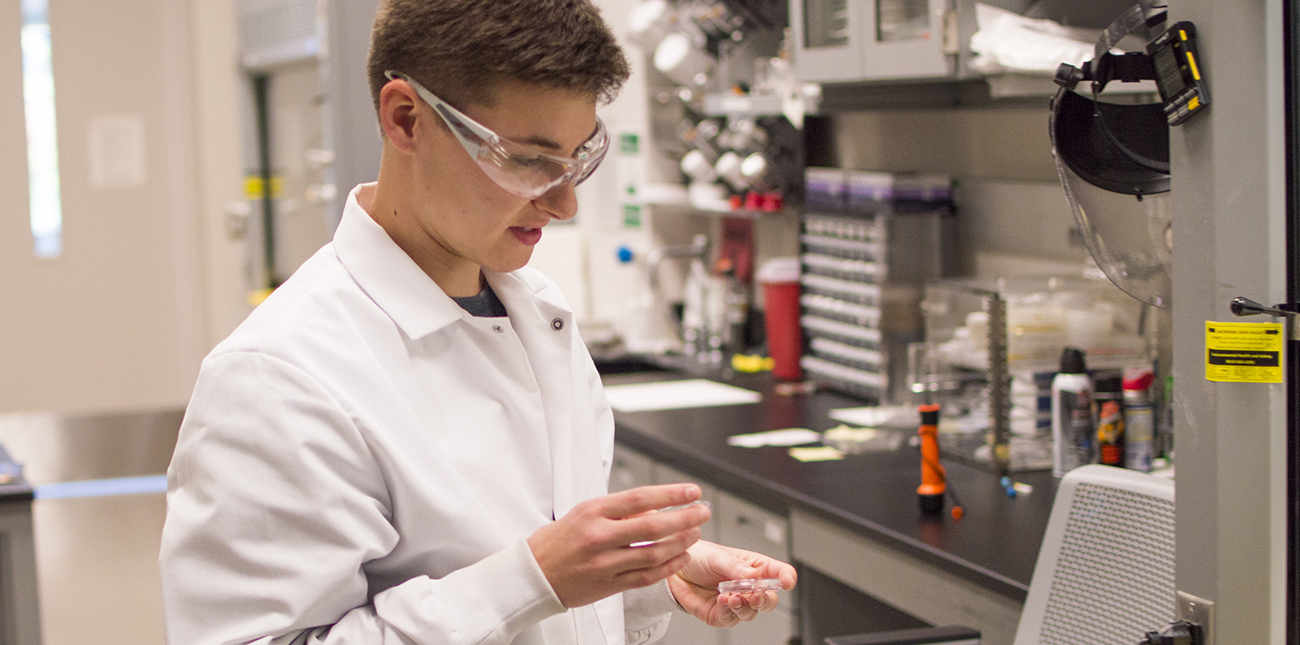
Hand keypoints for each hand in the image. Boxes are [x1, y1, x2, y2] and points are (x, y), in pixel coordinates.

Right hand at [528, 484, 711, 607]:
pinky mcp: (607, 586)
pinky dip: (668, 567)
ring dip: (681, 543)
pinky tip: (681, 557)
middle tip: (702, 512)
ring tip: (695, 533)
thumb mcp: (584, 513)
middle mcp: (599, 537)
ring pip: (653, 554)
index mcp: (593, 512)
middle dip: (684, 518)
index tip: (692, 491)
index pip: (640, 498)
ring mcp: (604, 563)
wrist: (533, 573)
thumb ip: (619, 510)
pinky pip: (645, 577)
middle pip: (652, 527)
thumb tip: (655, 506)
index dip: (671, 495)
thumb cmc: (558, 540)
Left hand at [666, 541, 796, 627]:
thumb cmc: (698, 557)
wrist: (674, 571)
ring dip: (744, 606)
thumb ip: (735, 567)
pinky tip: (722, 600)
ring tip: (732, 596)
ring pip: (751, 612)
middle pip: (769, 599)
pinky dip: (729, 610)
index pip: (778, 573)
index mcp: (754, 567)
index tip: (787, 582)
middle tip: (755, 595)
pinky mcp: (722, 614)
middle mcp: (748, 587)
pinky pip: (731, 618)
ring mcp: (736, 602)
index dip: (786, 578)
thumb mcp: (718, 556)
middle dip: (765, 599)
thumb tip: (752, 576)